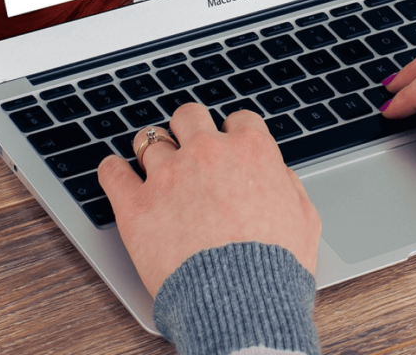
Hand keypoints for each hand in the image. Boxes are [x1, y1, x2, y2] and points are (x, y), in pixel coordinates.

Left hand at [98, 104, 321, 296]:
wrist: (241, 299)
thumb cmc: (276, 265)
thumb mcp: (304, 220)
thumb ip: (289, 187)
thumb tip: (278, 176)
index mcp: (251, 151)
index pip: (240, 120)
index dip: (234, 133)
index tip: (229, 144)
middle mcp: (207, 153)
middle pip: (190, 116)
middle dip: (190, 127)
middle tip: (188, 143)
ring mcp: (168, 176)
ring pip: (148, 140)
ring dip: (151, 149)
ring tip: (150, 162)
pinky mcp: (136, 205)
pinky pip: (112, 173)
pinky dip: (112, 170)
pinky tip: (114, 171)